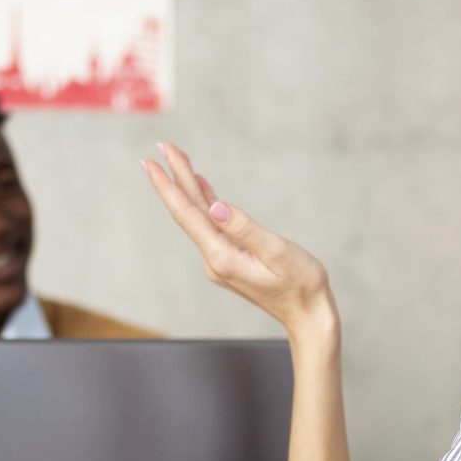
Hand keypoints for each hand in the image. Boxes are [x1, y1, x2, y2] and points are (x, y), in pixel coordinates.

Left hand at [140, 142, 336, 344]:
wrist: (309, 315)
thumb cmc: (301, 284)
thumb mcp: (277, 252)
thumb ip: (245, 229)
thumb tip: (216, 206)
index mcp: (222, 257)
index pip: (188, 215)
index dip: (168, 186)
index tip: (151, 162)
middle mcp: (215, 260)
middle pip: (190, 212)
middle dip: (175, 178)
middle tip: (163, 146)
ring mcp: (222, 260)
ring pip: (200, 217)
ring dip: (188, 187)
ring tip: (177, 159)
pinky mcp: (231, 259)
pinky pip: (213, 226)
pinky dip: (206, 203)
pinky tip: (202, 187)